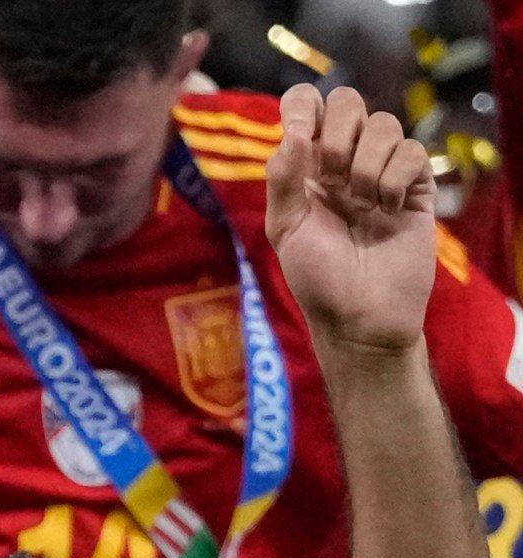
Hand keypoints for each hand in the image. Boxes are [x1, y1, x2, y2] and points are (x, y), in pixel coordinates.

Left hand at [268, 84, 438, 357]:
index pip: (306, 106)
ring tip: (362, 205)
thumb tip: (293, 133)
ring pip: (383, 123)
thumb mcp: (286, 228)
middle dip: (338, 135)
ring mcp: (382, 169)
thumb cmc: (317, 277)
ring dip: (365, 166)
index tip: (299, 130)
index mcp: (306, 166)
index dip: (302, 104)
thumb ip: (283, 178)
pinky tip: (387, 210)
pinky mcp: (417, 184)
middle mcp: (344, 160)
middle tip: (333, 179)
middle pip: (348, 101)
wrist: (361, 314)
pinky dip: (394, 180)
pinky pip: (411, 151)